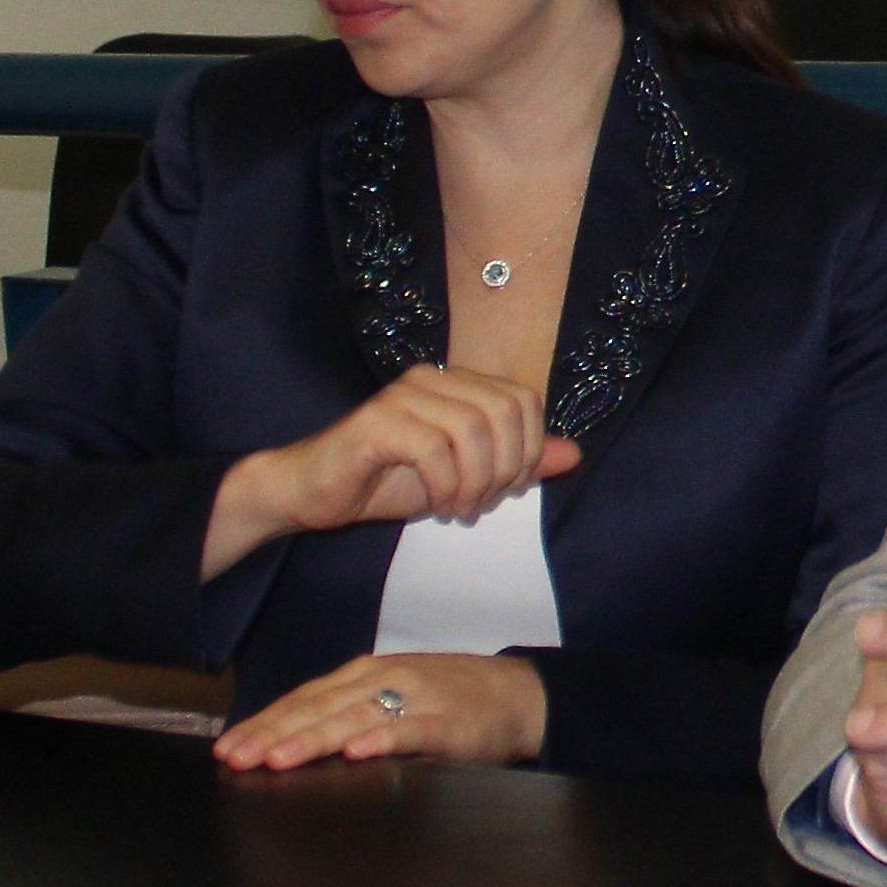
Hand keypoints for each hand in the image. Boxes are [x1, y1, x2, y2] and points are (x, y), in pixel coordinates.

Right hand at [203, 364, 580, 577]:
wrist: (313, 493)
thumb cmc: (387, 481)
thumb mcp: (465, 475)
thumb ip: (518, 462)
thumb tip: (572, 454)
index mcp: (457, 382)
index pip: (524, 400)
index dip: (529, 448)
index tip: (509, 488)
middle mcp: (432, 378)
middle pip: (505, 411)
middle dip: (506, 466)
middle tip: (484, 502)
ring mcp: (402, 395)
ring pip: (473, 429)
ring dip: (476, 480)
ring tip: (461, 508)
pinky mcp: (376, 422)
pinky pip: (434, 449)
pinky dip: (446, 484)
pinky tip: (438, 505)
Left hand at [212, 651, 546, 770]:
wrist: (520, 695)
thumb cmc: (453, 700)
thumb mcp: (395, 696)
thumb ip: (350, 713)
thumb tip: (292, 741)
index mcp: (368, 674)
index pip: (305, 699)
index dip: (265, 723)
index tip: (227, 748)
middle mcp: (386, 679)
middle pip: (320, 708)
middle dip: (273, 734)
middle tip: (235, 758)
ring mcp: (418, 698)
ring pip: (355, 718)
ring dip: (314, 738)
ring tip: (278, 759)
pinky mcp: (450, 722)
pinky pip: (411, 731)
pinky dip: (382, 740)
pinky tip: (356, 753)